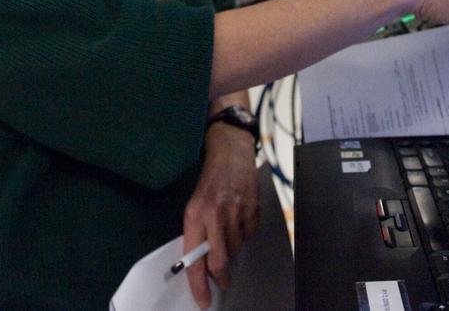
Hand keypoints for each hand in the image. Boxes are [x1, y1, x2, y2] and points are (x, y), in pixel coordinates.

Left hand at [181, 121, 260, 307]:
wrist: (231, 152)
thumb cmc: (210, 181)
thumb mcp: (195, 205)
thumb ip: (199, 232)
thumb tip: (204, 262)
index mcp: (195, 215)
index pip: (195, 259)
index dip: (199, 284)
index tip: (203, 301)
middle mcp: (215, 216)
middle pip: (220, 261)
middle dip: (221, 277)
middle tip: (222, 282)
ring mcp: (236, 212)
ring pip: (236, 249)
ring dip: (232, 249)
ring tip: (229, 232)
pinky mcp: (253, 209)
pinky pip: (250, 235)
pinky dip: (245, 234)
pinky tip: (240, 218)